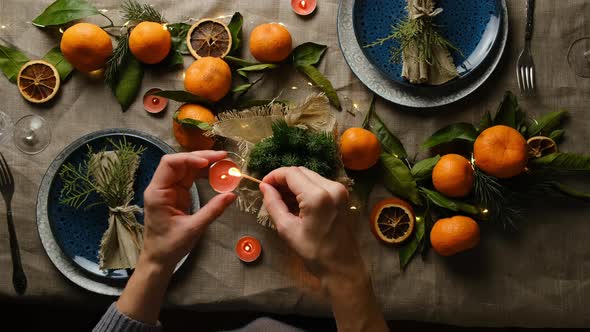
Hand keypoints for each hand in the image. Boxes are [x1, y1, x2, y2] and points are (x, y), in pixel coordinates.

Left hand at [142, 150, 235, 271]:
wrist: (158, 259)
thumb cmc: (170, 246)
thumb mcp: (193, 229)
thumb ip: (212, 210)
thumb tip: (232, 195)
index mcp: (158, 192)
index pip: (170, 164)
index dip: (189, 159)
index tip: (209, 162)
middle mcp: (162, 186)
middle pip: (180, 162)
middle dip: (201, 158)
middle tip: (224, 158)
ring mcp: (169, 189)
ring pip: (186, 168)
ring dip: (204, 164)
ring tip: (224, 163)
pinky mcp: (177, 194)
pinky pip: (190, 178)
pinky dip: (203, 174)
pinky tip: (216, 174)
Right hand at [260, 167, 387, 331]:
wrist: (342, 266)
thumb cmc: (313, 252)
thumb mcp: (287, 229)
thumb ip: (273, 204)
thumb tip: (264, 187)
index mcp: (317, 196)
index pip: (291, 173)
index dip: (274, 176)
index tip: (263, 185)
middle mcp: (332, 187)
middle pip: (301, 171)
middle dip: (283, 179)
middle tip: (270, 193)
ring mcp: (339, 190)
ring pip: (310, 176)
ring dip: (294, 183)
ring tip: (281, 199)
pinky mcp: (342, 195)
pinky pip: (319, 183)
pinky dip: (305, 188)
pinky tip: (296, 202)